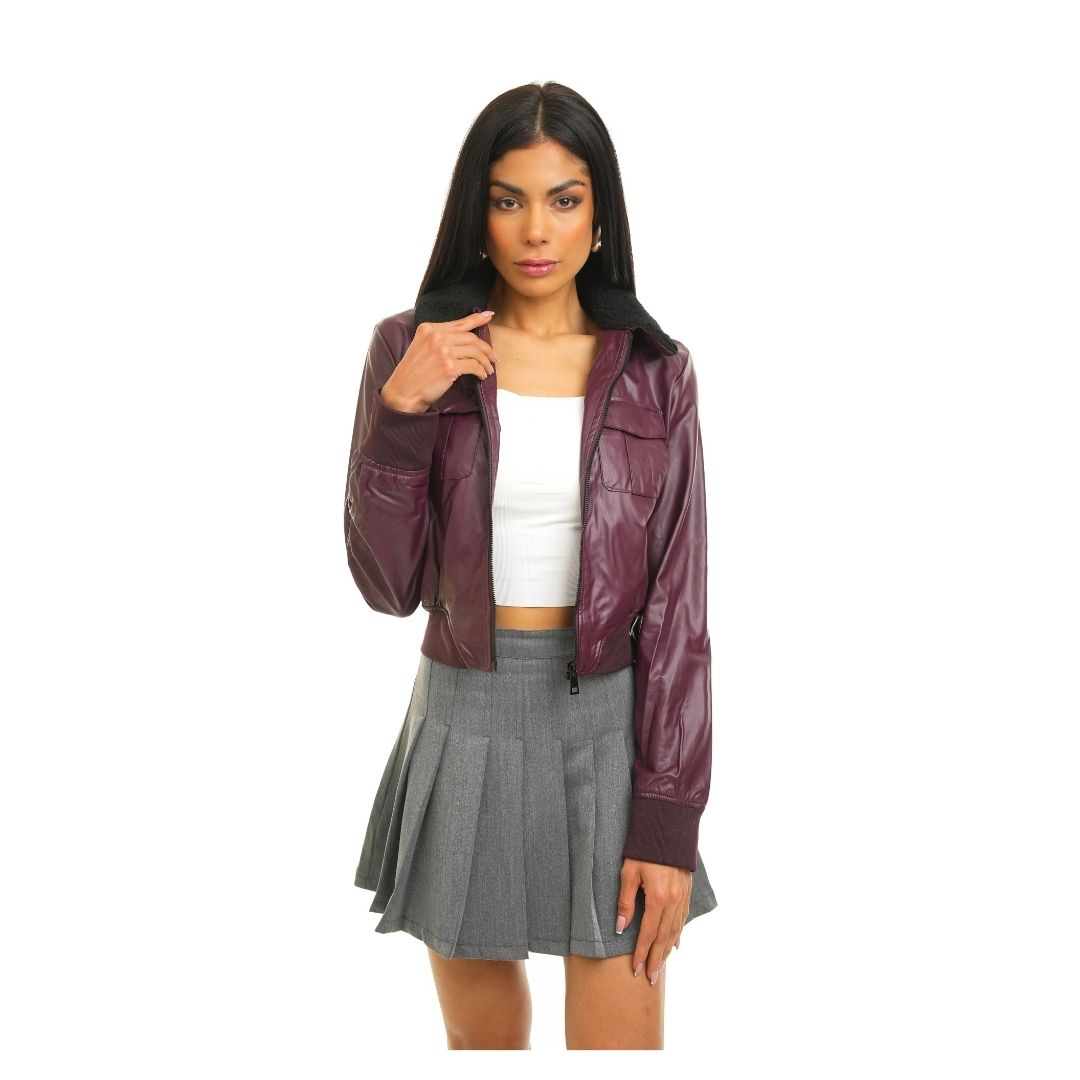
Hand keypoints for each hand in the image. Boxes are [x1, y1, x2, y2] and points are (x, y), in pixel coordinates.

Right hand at [380, 310, 499, 412]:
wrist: (403, 393)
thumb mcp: (421, 348)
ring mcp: (443, 351)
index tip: (490, 316)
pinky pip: (473, 365)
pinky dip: (481, 371)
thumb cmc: (413, 374)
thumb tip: (463, 339)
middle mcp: (436, 337)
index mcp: (428, 329)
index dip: (477, 319)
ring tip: (489, 369)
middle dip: (486, 348)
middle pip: (471, 338)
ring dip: (486, 361)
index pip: (459, 323)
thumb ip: (438, 339)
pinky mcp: (449, 367)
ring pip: (475, 351)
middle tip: (494, 357)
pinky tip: (481, 376)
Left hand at [617, 857, 691, 983]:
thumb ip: (625, 902)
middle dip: (656, 959)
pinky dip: (678, 933)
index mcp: (658, 897)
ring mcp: (682, 897)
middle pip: (664, 937)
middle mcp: (673, 901)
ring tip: (661, 966)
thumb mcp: (628, 873)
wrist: (667, 827)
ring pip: (675, 930)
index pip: (648, 933)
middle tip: (651, 979)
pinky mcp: (686, 891)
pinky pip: (682, 918)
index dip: (642, 953)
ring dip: (667, 950)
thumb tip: (621, 928)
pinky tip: (675, 944)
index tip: (636, 969)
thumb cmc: (643, 848)